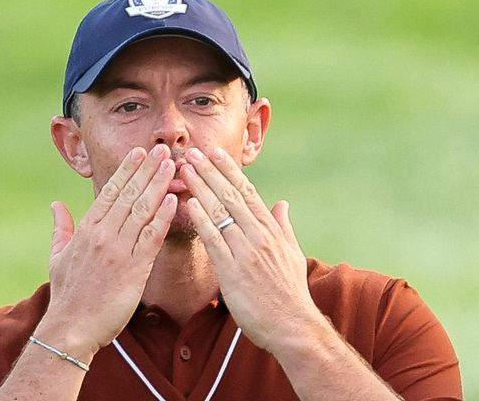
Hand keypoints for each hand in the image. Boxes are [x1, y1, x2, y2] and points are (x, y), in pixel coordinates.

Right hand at [41, 145, 176, 353]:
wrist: (71, 328)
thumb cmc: (66, 294)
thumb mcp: (57, 256)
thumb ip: (61, 227)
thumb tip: (55, 205)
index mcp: (87, 229)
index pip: (110, 191)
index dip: (127, 170)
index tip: (140, 152)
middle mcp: (103, 234)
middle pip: (129, 194)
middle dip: (147, 170)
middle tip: (162, 149)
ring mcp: (119, 250)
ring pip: (142, 210)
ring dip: (158, 185)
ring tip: (172, 165)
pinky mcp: (134, 269)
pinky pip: (151, 237)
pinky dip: (163, 217)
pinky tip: (174, 200)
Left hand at [180, 147, 315, 353]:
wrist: (293, 326)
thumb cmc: (290, 294)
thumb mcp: (293, 254)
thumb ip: (284, 227)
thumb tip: (282, 203)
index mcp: (271, 231)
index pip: (247, 192)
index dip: (229, 171)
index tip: (215, 153)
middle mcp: (259, 236)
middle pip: (231, 196)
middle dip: (210, 172)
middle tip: (192, 153)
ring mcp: (246, 253)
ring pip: (221, 212)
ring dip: (201, 188)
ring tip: (185, 170)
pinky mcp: (233, 272)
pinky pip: (214, 240)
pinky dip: (202, 220)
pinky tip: (189, 204)